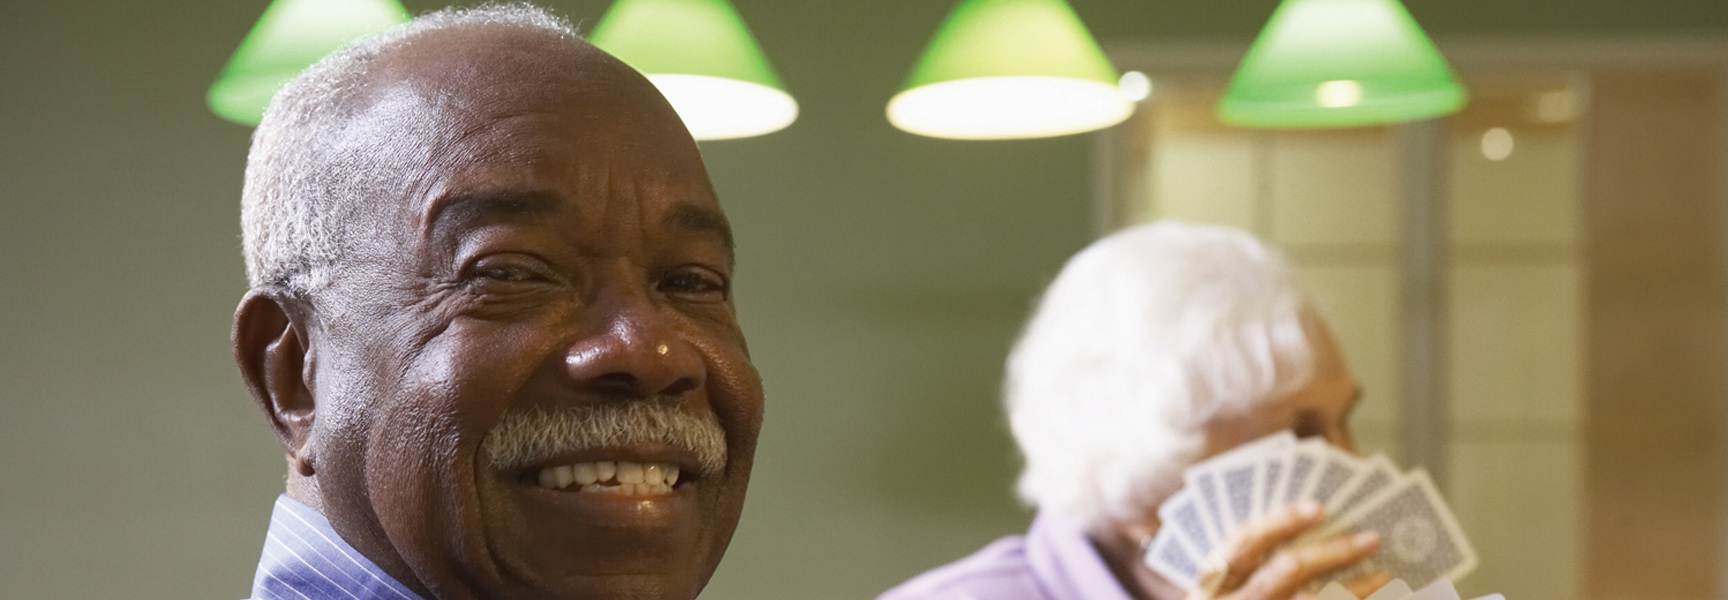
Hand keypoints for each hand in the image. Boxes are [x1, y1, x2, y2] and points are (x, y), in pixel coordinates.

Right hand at [1186, 502, 1388, 599]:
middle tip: (1372, 538)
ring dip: (1353, 589)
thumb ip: (1251, 559)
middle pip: (1286, 571)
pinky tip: (1374, 599)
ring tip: (1385, 575)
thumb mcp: (1221, 590)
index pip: (1244, 544)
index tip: (1319, 508)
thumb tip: (1314, 519)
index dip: (1280, 523)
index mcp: (1212, 584)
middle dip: (1332, 552)